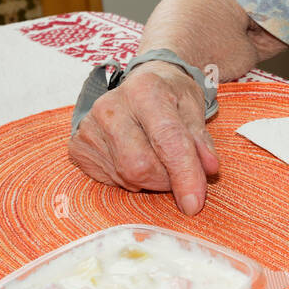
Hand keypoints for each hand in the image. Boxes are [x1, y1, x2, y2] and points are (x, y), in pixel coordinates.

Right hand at [67, 60, 218, 214]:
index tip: (194, 204)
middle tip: (177, 169)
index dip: (185, 174)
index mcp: (145, 90)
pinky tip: (135, 156)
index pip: (167, 139)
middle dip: (167, 179)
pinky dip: (130, 179)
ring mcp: (89, 127)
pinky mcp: (78, 147)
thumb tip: (209, 168)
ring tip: (156, 156)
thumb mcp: (194, 107)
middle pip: (141, 166)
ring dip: (151, 179)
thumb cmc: (171, 96)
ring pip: (126, 177)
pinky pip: (110, 181)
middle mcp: (111, 106)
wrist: (141, 83)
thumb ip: (201, 139)